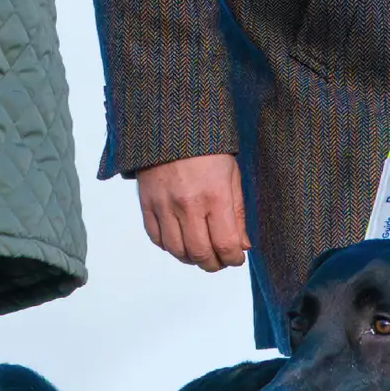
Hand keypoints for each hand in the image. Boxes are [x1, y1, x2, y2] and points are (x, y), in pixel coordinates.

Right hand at [136, 154, 248, 272]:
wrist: (171, 126)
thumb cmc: (207, 150)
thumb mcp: (231, 177)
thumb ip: (237, 214)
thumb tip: (242, 246)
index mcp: (215, 196)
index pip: (225, 244)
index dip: (233, 259)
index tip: (236, 258)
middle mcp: (188, 204)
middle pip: (200, 254)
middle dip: (214, 264)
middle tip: (219, 261)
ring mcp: (165, 205)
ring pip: (177, 251)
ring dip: (191, 259)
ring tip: (200, 253)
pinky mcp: (147, 203)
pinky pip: (156, 238)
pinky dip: (169, 246)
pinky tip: (180, 240)